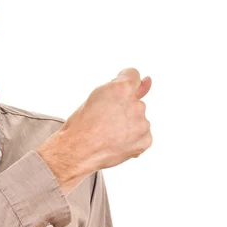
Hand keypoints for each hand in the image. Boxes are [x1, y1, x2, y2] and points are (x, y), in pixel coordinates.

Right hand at [37, 68, 151, 191]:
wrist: (78, 151)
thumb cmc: (82, 124)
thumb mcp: (97, 96)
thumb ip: (122, 86)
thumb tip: (148, 80)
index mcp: (121, 89)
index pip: (134, 76)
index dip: (123, 84)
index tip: (117, 94)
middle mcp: (136, 104)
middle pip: (135, 101)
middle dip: (124, 108)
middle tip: (105, 120)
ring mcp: (142, 123)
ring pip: (139, 119)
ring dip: (128, 124)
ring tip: (108, 134)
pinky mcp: (145, 140)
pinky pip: (143, 135)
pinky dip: (132, 139)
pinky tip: (116, 142)